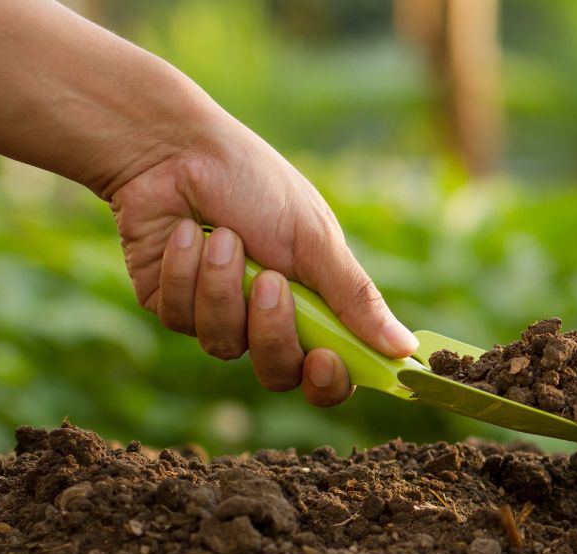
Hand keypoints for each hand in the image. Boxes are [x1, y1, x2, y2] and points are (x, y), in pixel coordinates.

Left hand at [108, 118, 417, 405]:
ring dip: (222, 287)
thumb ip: (355, 297)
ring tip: (222, 235)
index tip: (324, 360)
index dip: (328, 381)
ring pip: (223, 345)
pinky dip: (185, 273)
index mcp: (314, 304)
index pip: (330, 371)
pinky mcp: (170, 305)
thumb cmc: (254, 183)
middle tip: (270, 282)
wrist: (173, 149)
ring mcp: (216, 315)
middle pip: (277, 372)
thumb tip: (406, 349)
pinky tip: (185, 233)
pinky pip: (181, 318)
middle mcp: (266, 318)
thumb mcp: (315, 239)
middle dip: (272, 330)